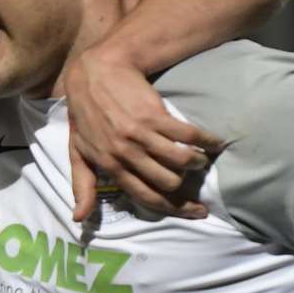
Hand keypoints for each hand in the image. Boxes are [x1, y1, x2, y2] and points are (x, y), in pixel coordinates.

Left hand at [60, 45, 223, 222]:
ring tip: (202, 160)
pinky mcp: (155, 115)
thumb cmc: (85, 115)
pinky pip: (188, 135)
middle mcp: (126, 154)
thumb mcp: (78, 152)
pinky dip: (207, 141)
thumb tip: (80, 219)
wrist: (94, 74)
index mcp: (110, 166)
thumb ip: (82, 185)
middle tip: (197, 182)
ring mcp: (141, 135)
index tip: (196, 212)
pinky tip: (215, 142)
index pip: (146, 197)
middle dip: (187, 187)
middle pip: (168, 183)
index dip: (174, 209)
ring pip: (181, 161)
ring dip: (197, 163)